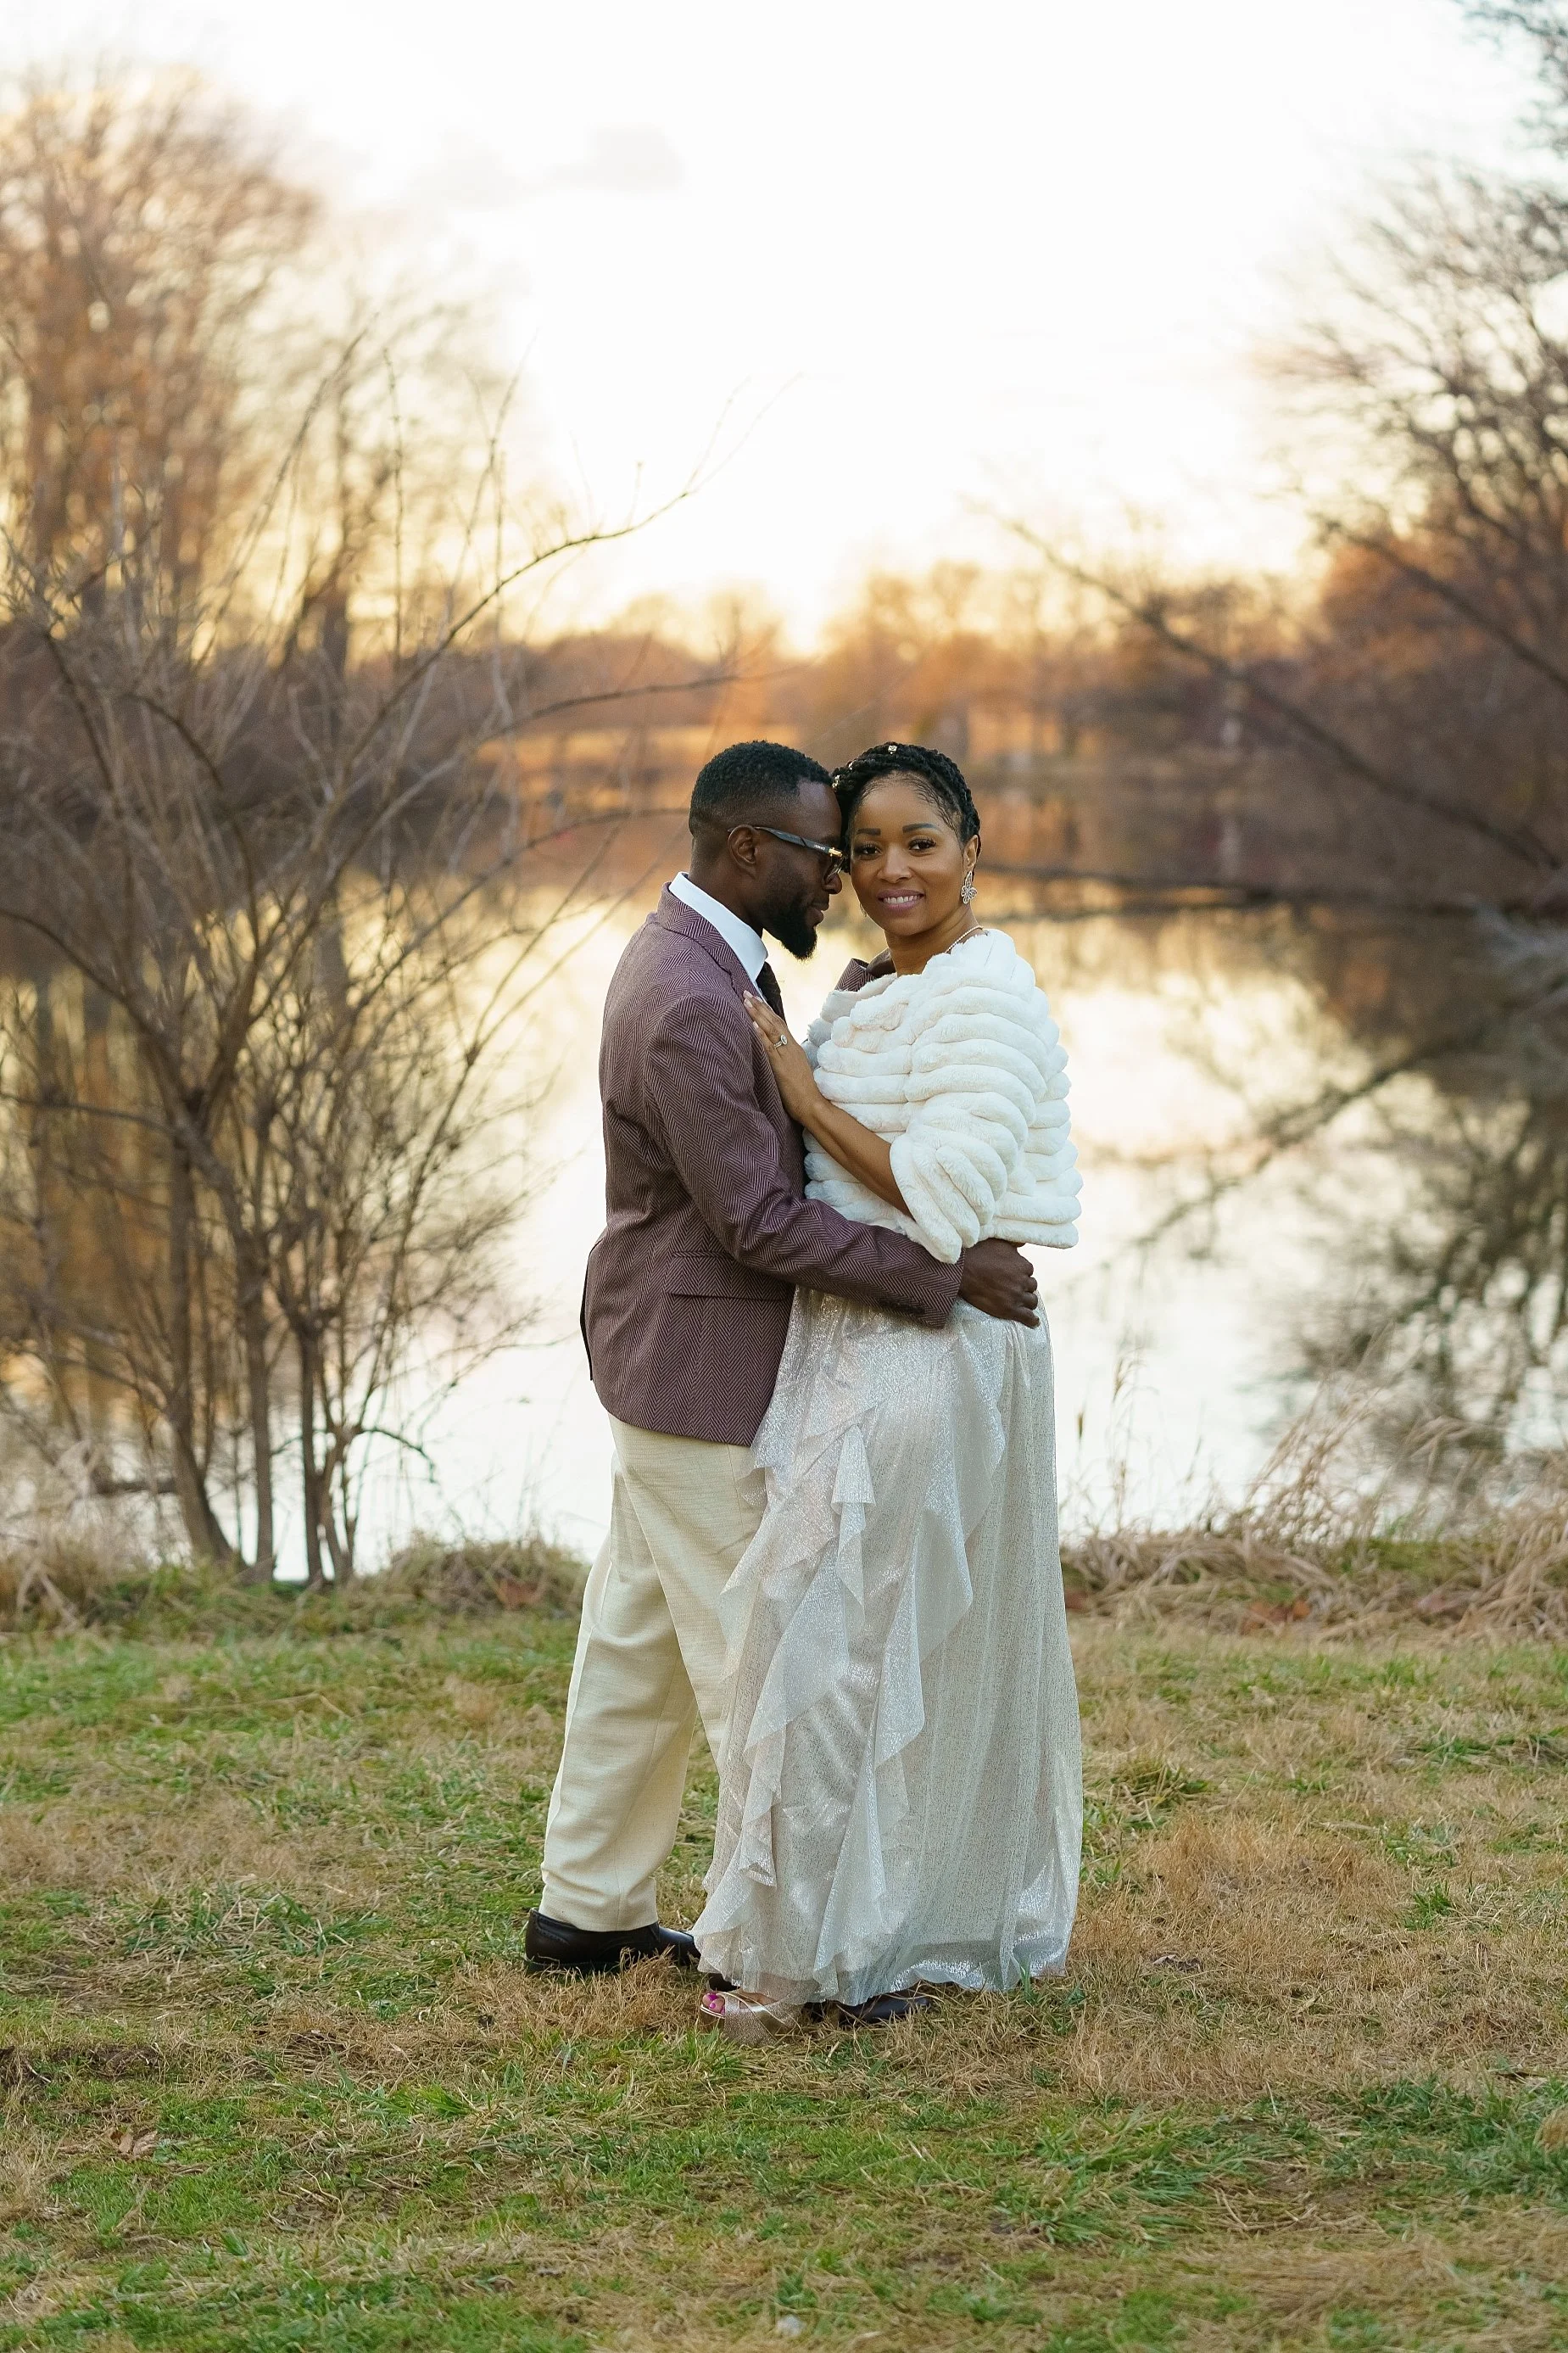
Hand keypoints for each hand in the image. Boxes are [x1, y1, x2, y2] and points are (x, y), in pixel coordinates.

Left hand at [743, 992, 819, 1122]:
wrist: (812, 1104)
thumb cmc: (804, 1092)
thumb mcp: (795, 1070)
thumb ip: (786, 1060)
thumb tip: (777, 1056)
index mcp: (795, 1048)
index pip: (780, 1024)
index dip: (768, 1011)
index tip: (757, 1000)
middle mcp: (791, 1047)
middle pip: (775, 1022)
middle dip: (760, 1006)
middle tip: (747, 993)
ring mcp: (786, 1055)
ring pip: (771, 1029)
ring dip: (758, 1014)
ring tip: (747, 1001)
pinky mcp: (781, 1066)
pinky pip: (770, 1047)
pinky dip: (761, 1034)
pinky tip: (753, 1024)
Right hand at [958, 1237, 1039, 1325]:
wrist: (962, 1271)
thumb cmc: (977, 1253)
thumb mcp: (998, 1241)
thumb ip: (1013, 1242)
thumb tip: (1023, 1242)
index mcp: (1022, 1264)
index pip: (1029, 1270)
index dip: (1021, 1273)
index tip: (1014, 1275)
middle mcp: (1022, 1280)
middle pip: (1032, 1286)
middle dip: (1025, 1287)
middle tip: (1015, 1288)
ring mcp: (1016, 1296)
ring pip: (1032, 1301)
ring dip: (1028, 1301)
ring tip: (1023, 1303)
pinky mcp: (1009, 1309)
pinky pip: (1027, 1317)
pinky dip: (1032, 1320)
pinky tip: (1034, 1322)